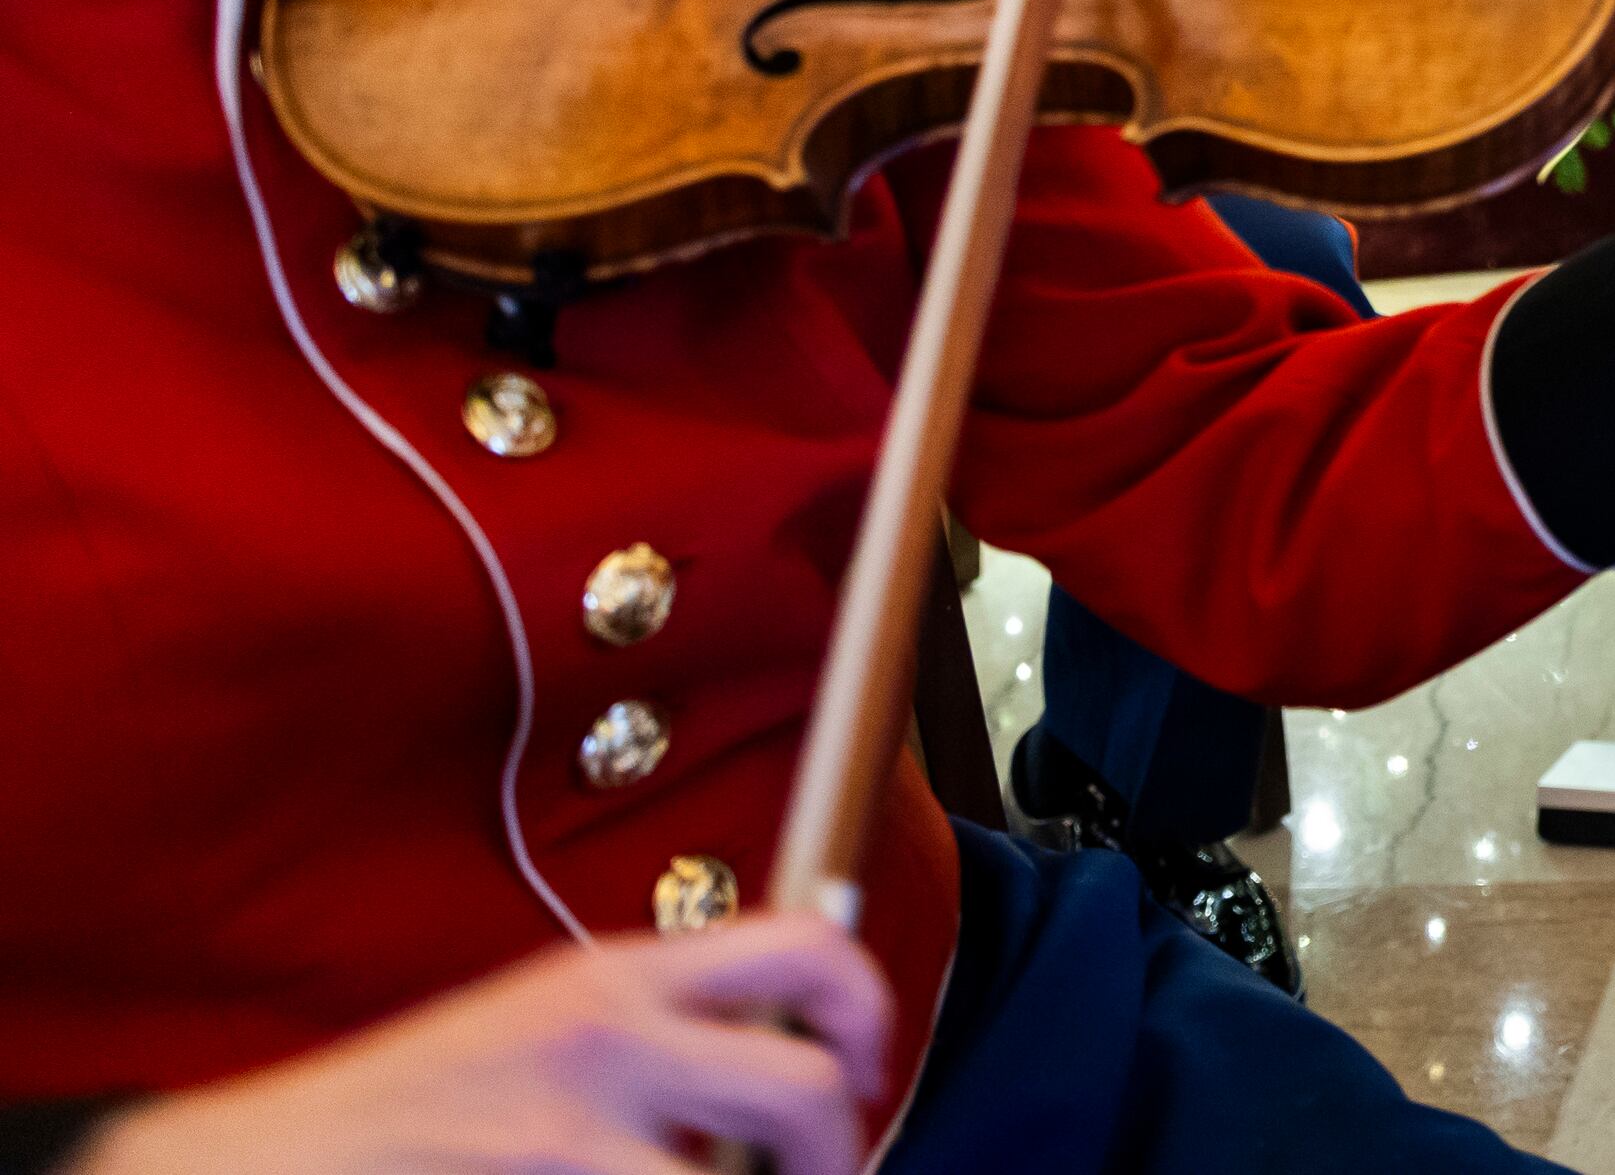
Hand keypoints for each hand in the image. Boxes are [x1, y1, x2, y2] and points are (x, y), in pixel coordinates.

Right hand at [72, 915, 890, 1174]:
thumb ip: (653, 1031)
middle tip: (831, 1173)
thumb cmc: (407, 1106)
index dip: (866, 1007)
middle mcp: (605, 1042)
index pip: (801, 948)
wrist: (261, 1161)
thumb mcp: (538, 1024)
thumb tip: (784, 1058)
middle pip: (805, 1087)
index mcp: (611, 980)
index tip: (867, 1060)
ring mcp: (573, 1136)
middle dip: (842, 1146)